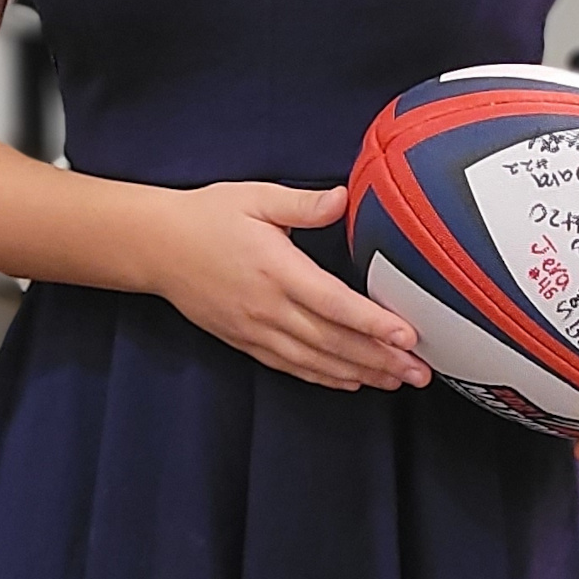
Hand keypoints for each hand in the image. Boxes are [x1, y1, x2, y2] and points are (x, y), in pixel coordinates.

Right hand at [147, 181, 432, 393]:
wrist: (158, 247)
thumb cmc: (208, 216)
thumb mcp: (254, 197)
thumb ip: (302, 203)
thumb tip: (343, 199)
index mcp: (276, 269)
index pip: (333, 303)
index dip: (372, 323)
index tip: (407, 335)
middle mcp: (269, 307)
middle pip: (333, 341)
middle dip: (381, 359)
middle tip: (421, 371)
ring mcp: (257, 330)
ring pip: (317, 361)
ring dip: (361, 373)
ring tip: (398, 381)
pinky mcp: (247, 341)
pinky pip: (293, 367)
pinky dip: (326, 377)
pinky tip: (351, 381)